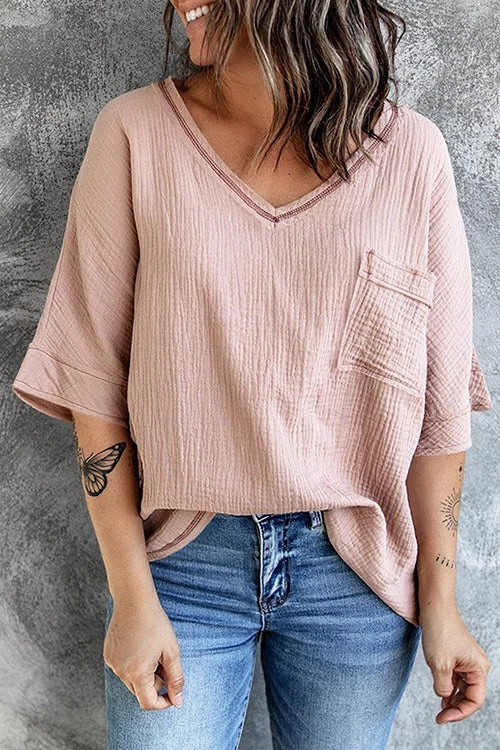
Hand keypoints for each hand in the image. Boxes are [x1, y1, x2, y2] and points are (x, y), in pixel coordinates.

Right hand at [103, 596, 184, 710]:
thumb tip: (177, 701)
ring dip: (144, 674)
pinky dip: (133, 664)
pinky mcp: (108, 655)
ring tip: (153, 651)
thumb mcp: (171, 651)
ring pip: (131, 680)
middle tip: (164, 662)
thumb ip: (175, 679)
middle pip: (140, 691)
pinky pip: (122, 668)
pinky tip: (140, 645)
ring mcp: (112, 663)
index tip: (172, 693)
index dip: (163, 702)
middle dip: (155, 684)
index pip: (148, 703)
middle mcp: (121, 672)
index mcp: (137, 673)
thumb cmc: (155, 624)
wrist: (134, 601)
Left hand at [419, 604, 489, 724]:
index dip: (459, 713)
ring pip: (462, 687)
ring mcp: (466, 661)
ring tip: (440, 710)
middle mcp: (476, 665)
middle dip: (456, 707)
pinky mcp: (456, 656)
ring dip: (452, 699)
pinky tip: (441, 695)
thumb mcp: (439, 665)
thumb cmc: (440, 631)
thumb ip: (443, 687)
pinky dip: (449, 687)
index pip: (474, 700)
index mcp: (479, 668)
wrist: (434, 607)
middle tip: (439, 717)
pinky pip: (456, 678)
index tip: (442, 718)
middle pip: (470, 696)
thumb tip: (444, 696)